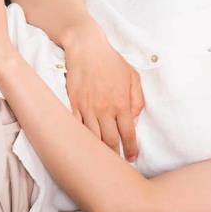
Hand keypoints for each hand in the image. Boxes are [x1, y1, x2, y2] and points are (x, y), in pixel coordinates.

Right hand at [63, 30, 144, 161]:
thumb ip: (137, 100)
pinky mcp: (73, 105)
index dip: (131, 149)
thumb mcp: (133, 77)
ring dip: (99, 151)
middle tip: (118, 163)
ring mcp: (87, 108)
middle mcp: (105, 109)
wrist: (86, 48)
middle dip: (116, 155)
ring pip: (93, 138)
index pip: (129, 133)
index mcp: (122, 103)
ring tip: (102, 159)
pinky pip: (77, 128)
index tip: (132, 158)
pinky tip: (85, 145)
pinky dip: (82, 139)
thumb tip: (134, 121)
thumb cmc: (112, 61)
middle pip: (111, 141)